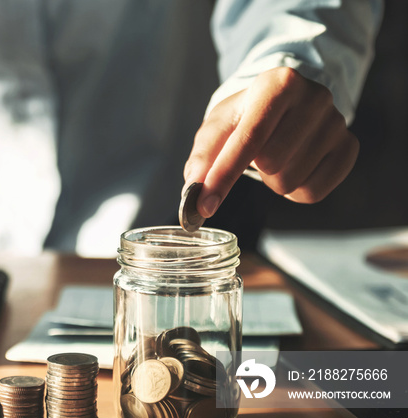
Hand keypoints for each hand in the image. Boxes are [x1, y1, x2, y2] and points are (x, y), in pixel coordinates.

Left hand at [184, 67, 358, 217]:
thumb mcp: (219, 126)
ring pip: (291, 182)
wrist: (285, 102)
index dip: (222, 177)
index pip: (248, 140)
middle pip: (271, 165)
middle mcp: (315, 97)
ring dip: (273, 181)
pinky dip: (295, 190)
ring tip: (276, 157)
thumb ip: (203, 155)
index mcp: (279, 84)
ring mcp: (337, 122)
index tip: (203, 207)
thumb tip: (194, 188)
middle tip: (256, 154)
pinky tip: (294, 166)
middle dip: (255, 170)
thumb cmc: (247, 115)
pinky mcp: (349, 147)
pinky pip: (313, 192)